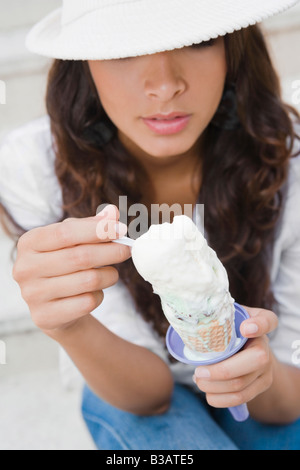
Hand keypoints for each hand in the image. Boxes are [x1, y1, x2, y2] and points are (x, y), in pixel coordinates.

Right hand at [13, 205, 130, 333]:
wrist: (54, 306)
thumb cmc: (65, 264)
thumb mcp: (74, 240)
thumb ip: (92, 225)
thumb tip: (112, 212)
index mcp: (30, 242)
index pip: (66, 232)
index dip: (97, 230)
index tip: (121, 229)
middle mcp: (25, 268)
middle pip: (80, 257)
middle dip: (111, 252)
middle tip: (127, 249)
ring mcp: (32, 294)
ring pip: (88, 281)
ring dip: (109, 275)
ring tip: (111, 273)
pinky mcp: (45, 316)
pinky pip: (86, 303)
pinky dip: (99, 296)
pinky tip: (95, 292)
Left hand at [193, 307, 277, 409]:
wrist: (248, 349)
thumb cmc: (230, 329)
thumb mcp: (227, 317)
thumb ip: (217, 316)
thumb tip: (191, 321)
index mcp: (259, 323)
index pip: (267, 320)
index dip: (259, 325)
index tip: (245, 328)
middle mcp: (266, 345)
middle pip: (254, 361)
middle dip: (221, 371)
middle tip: (198, 372)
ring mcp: (266, 368)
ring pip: (241, 383)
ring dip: (214, 386)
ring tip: (199, 380)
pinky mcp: (261, 385)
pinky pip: (241, 398)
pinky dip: (220, 398)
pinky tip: (208, 392)